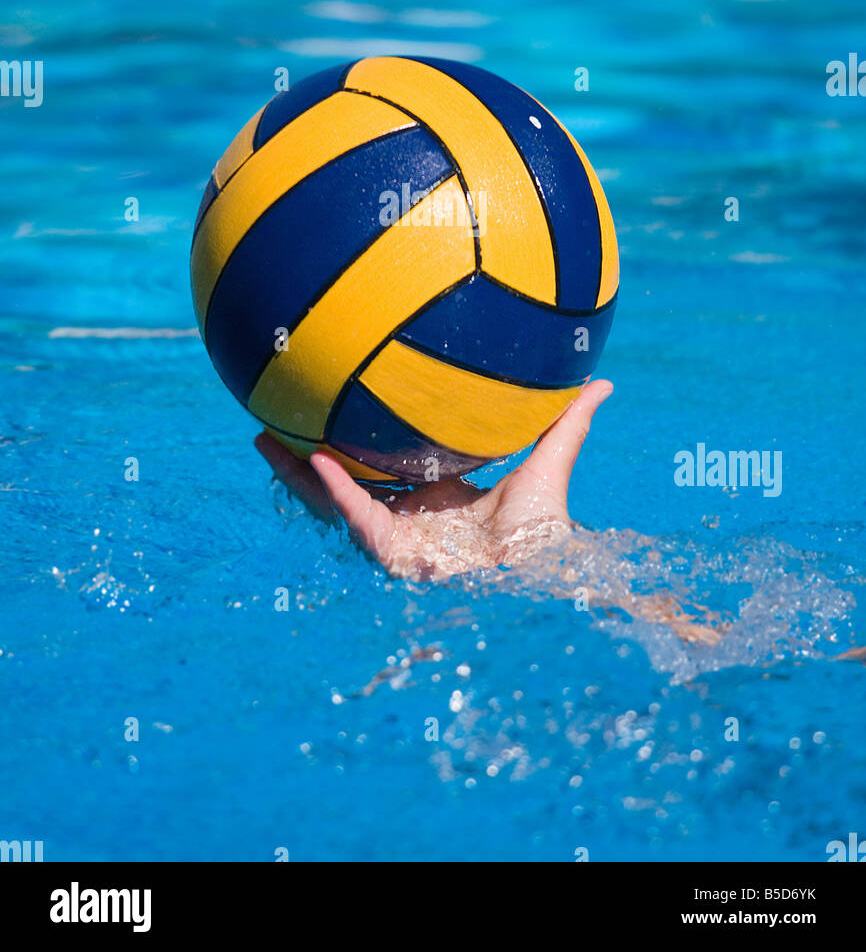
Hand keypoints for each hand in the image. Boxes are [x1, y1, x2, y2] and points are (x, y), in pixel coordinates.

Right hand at [254, 380, 613, 581]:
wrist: (539, 575)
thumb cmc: (545, 530)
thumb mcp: (549, 463)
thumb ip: (568, 422)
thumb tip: (601, 381)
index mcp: (433, 495)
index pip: (383, 465)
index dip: (357, 441)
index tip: (335, 407)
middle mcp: (406, 514)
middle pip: (344, 481)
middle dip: (307, 457)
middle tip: (273, 423)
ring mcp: (393, 534)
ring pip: (332, 500)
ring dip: (298, 474)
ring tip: (264, 441)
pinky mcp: (390, 552)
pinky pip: (354, 515)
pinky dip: (335, 488)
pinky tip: (312, 458)